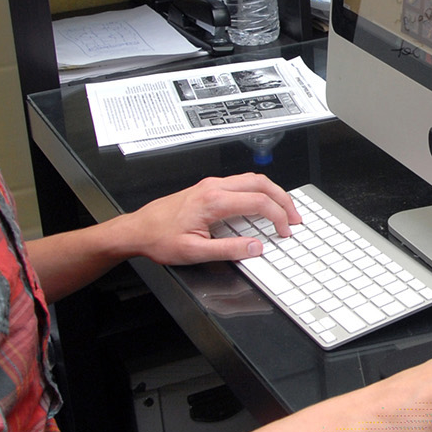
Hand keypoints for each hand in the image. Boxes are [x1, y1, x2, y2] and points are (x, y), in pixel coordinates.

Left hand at [118, 173, 301, 265]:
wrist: (137, 230)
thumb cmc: (159, 238)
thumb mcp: (194, 252)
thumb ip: (228, 250)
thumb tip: (255, 247)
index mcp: (213, 201)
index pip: (258, 202)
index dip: (278, 217)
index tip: (285, 231)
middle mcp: (213, 187)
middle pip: (260, 183)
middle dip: (283, 199)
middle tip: (295, 217)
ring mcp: (210, 185)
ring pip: (252, 179)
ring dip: (272, 193)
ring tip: (284, 211)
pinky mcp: (207, 188)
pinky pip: (241, 183)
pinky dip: (259, 192)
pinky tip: (262, 205)